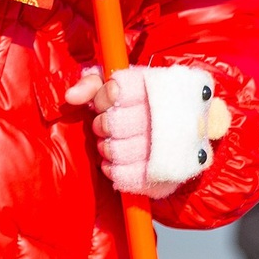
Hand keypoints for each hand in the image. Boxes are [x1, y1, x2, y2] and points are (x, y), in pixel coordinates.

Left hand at [66, 67, 157, 196]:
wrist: (187, 129)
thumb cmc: (143, 103)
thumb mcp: (119, 82)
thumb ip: (92, 83)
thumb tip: (71, 96)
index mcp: (155, 86)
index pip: (116, 91)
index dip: (103, 99)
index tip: (106, 102)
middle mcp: (166, 114)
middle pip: (114, 124)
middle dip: (103, 125)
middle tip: (107, 125)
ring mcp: (169, 146)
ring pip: (119, 151)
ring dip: (108, 148)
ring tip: (114, 143)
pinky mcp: (167, 173)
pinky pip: (128, 176)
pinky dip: (115, 170)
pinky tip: (118, 161)